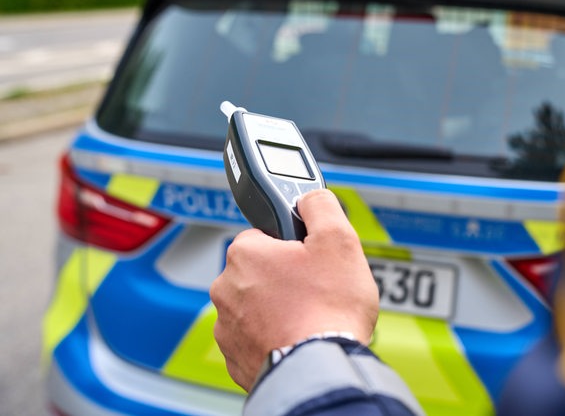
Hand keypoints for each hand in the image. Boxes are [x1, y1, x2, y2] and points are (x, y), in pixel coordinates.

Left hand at [210, 189, 378, 390]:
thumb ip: (320, 205)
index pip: (266, 235)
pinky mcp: (235, 358)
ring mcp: (228, 327)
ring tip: (311, 317)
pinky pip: (255, 338)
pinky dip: (274, 337)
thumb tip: (310, 196)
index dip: (295, 246)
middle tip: (317, 289)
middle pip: (261, 272)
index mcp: (244, 253)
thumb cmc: (329, 308)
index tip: (312, 261)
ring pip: (257, 306)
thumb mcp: (338, 239)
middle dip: (286, 278)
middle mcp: (226, 288)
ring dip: (279, 309)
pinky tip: (299, 338)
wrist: (321, 368)